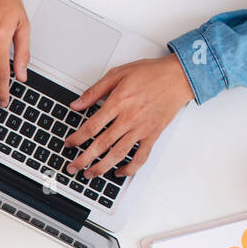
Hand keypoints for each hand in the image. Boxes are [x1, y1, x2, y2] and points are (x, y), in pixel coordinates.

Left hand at [64, 54, 191, 180]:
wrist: (178, 77)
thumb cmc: (150, 73)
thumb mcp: (118, 73)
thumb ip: (95, 91)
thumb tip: (76, 104)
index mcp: (118, 102)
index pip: (91, 126)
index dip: (77, 138)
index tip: (69, 144)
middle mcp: (129, 118)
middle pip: (101, 145)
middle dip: (83, 159)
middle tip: (72, 167)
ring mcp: (141, 129)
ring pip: (118, 154)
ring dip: (101, 167)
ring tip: (89, 174)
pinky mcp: (152, 135)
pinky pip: (140, 157)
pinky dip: (130, 168)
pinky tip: (119, 172)